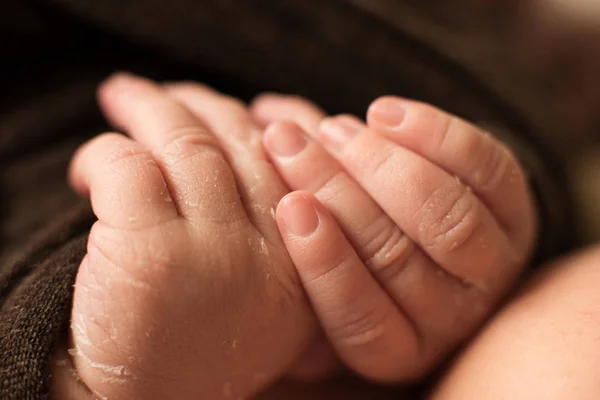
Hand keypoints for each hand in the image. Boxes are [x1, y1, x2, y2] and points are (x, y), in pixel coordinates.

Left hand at [66, 74, 315, 399]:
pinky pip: (128, 164)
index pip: (302, 163)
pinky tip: (90, 169)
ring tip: (125, 98)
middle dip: (200, 105)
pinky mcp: (154, 252)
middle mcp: (280, 258)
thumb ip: (269, 229)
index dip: (266, 120)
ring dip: (149, 109)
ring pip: (187, 142)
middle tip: (167, 97)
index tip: (239, 106)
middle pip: (243, 142)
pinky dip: (104, 151)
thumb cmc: (186, 347)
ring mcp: (219, 253)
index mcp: (311, 269)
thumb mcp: (257, 293)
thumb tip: (256, 141)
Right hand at [248, 94, 536, 380]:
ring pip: (447, 218)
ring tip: (332, 130)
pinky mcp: (518, 212)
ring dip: (381, 165)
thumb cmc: (353, 256)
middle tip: (286, 142)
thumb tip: (248, 137)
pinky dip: (436, 135)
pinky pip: (489, 171)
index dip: (326, 263)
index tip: (291, 206)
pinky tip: (384, 115)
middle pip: (398, 258)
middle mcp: (449, 317)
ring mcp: (491, 266)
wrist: (424, 239)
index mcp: (394, 347)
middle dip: (337, 192)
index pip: (362, 319)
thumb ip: (287, 217)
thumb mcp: (314, 259)